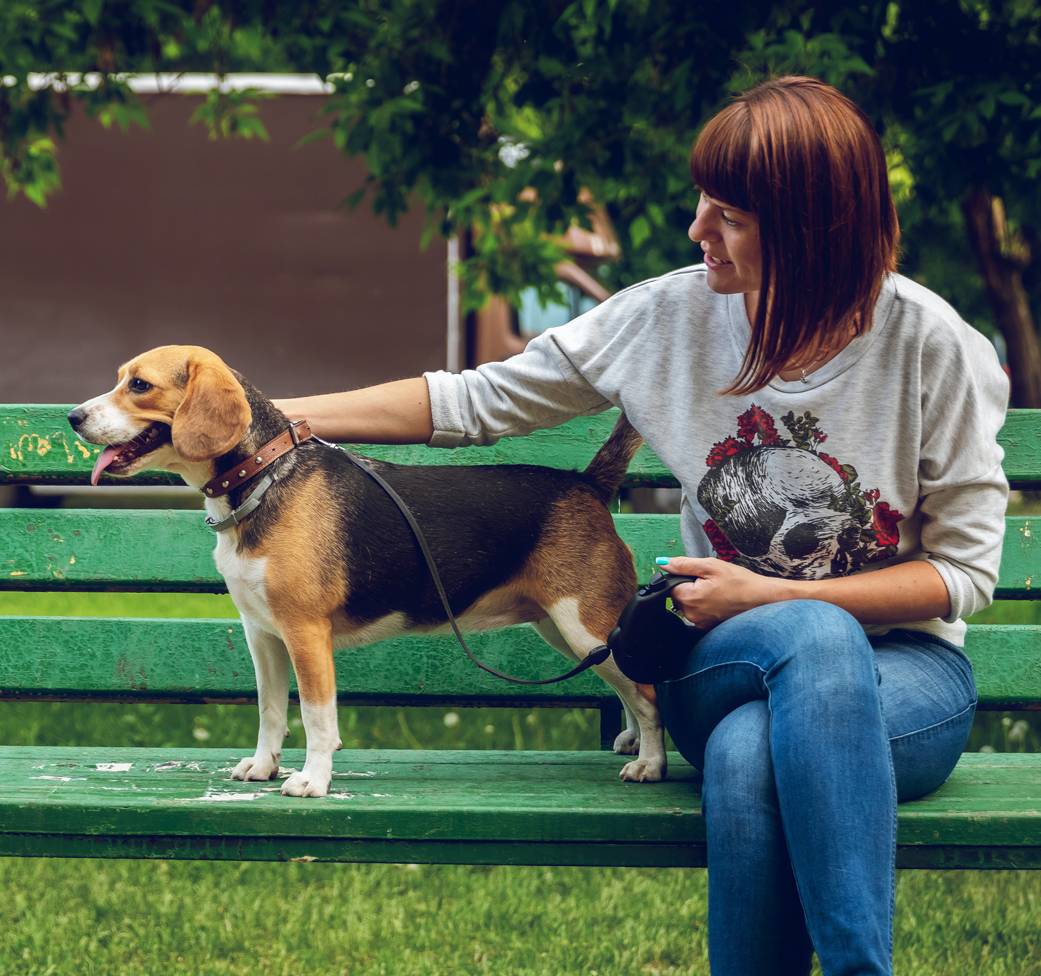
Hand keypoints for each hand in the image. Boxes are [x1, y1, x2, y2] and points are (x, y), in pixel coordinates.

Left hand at [657, 556, 783, 629]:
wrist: (764, 599)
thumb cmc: (740, 582)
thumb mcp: (710, 566)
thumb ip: (683, 564)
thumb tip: (662, 563)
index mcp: (689, 598)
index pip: (670, 586)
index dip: (683, 577)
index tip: (699, 576)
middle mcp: (691, 615)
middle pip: (679, 597)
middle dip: (690, 587)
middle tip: (712, 582)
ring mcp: (700, 624)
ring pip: (689, 605)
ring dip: (698, 597)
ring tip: (718, 592)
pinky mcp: (709, 628)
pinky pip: (699, 614)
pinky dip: (706, 606)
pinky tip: (721, 601)